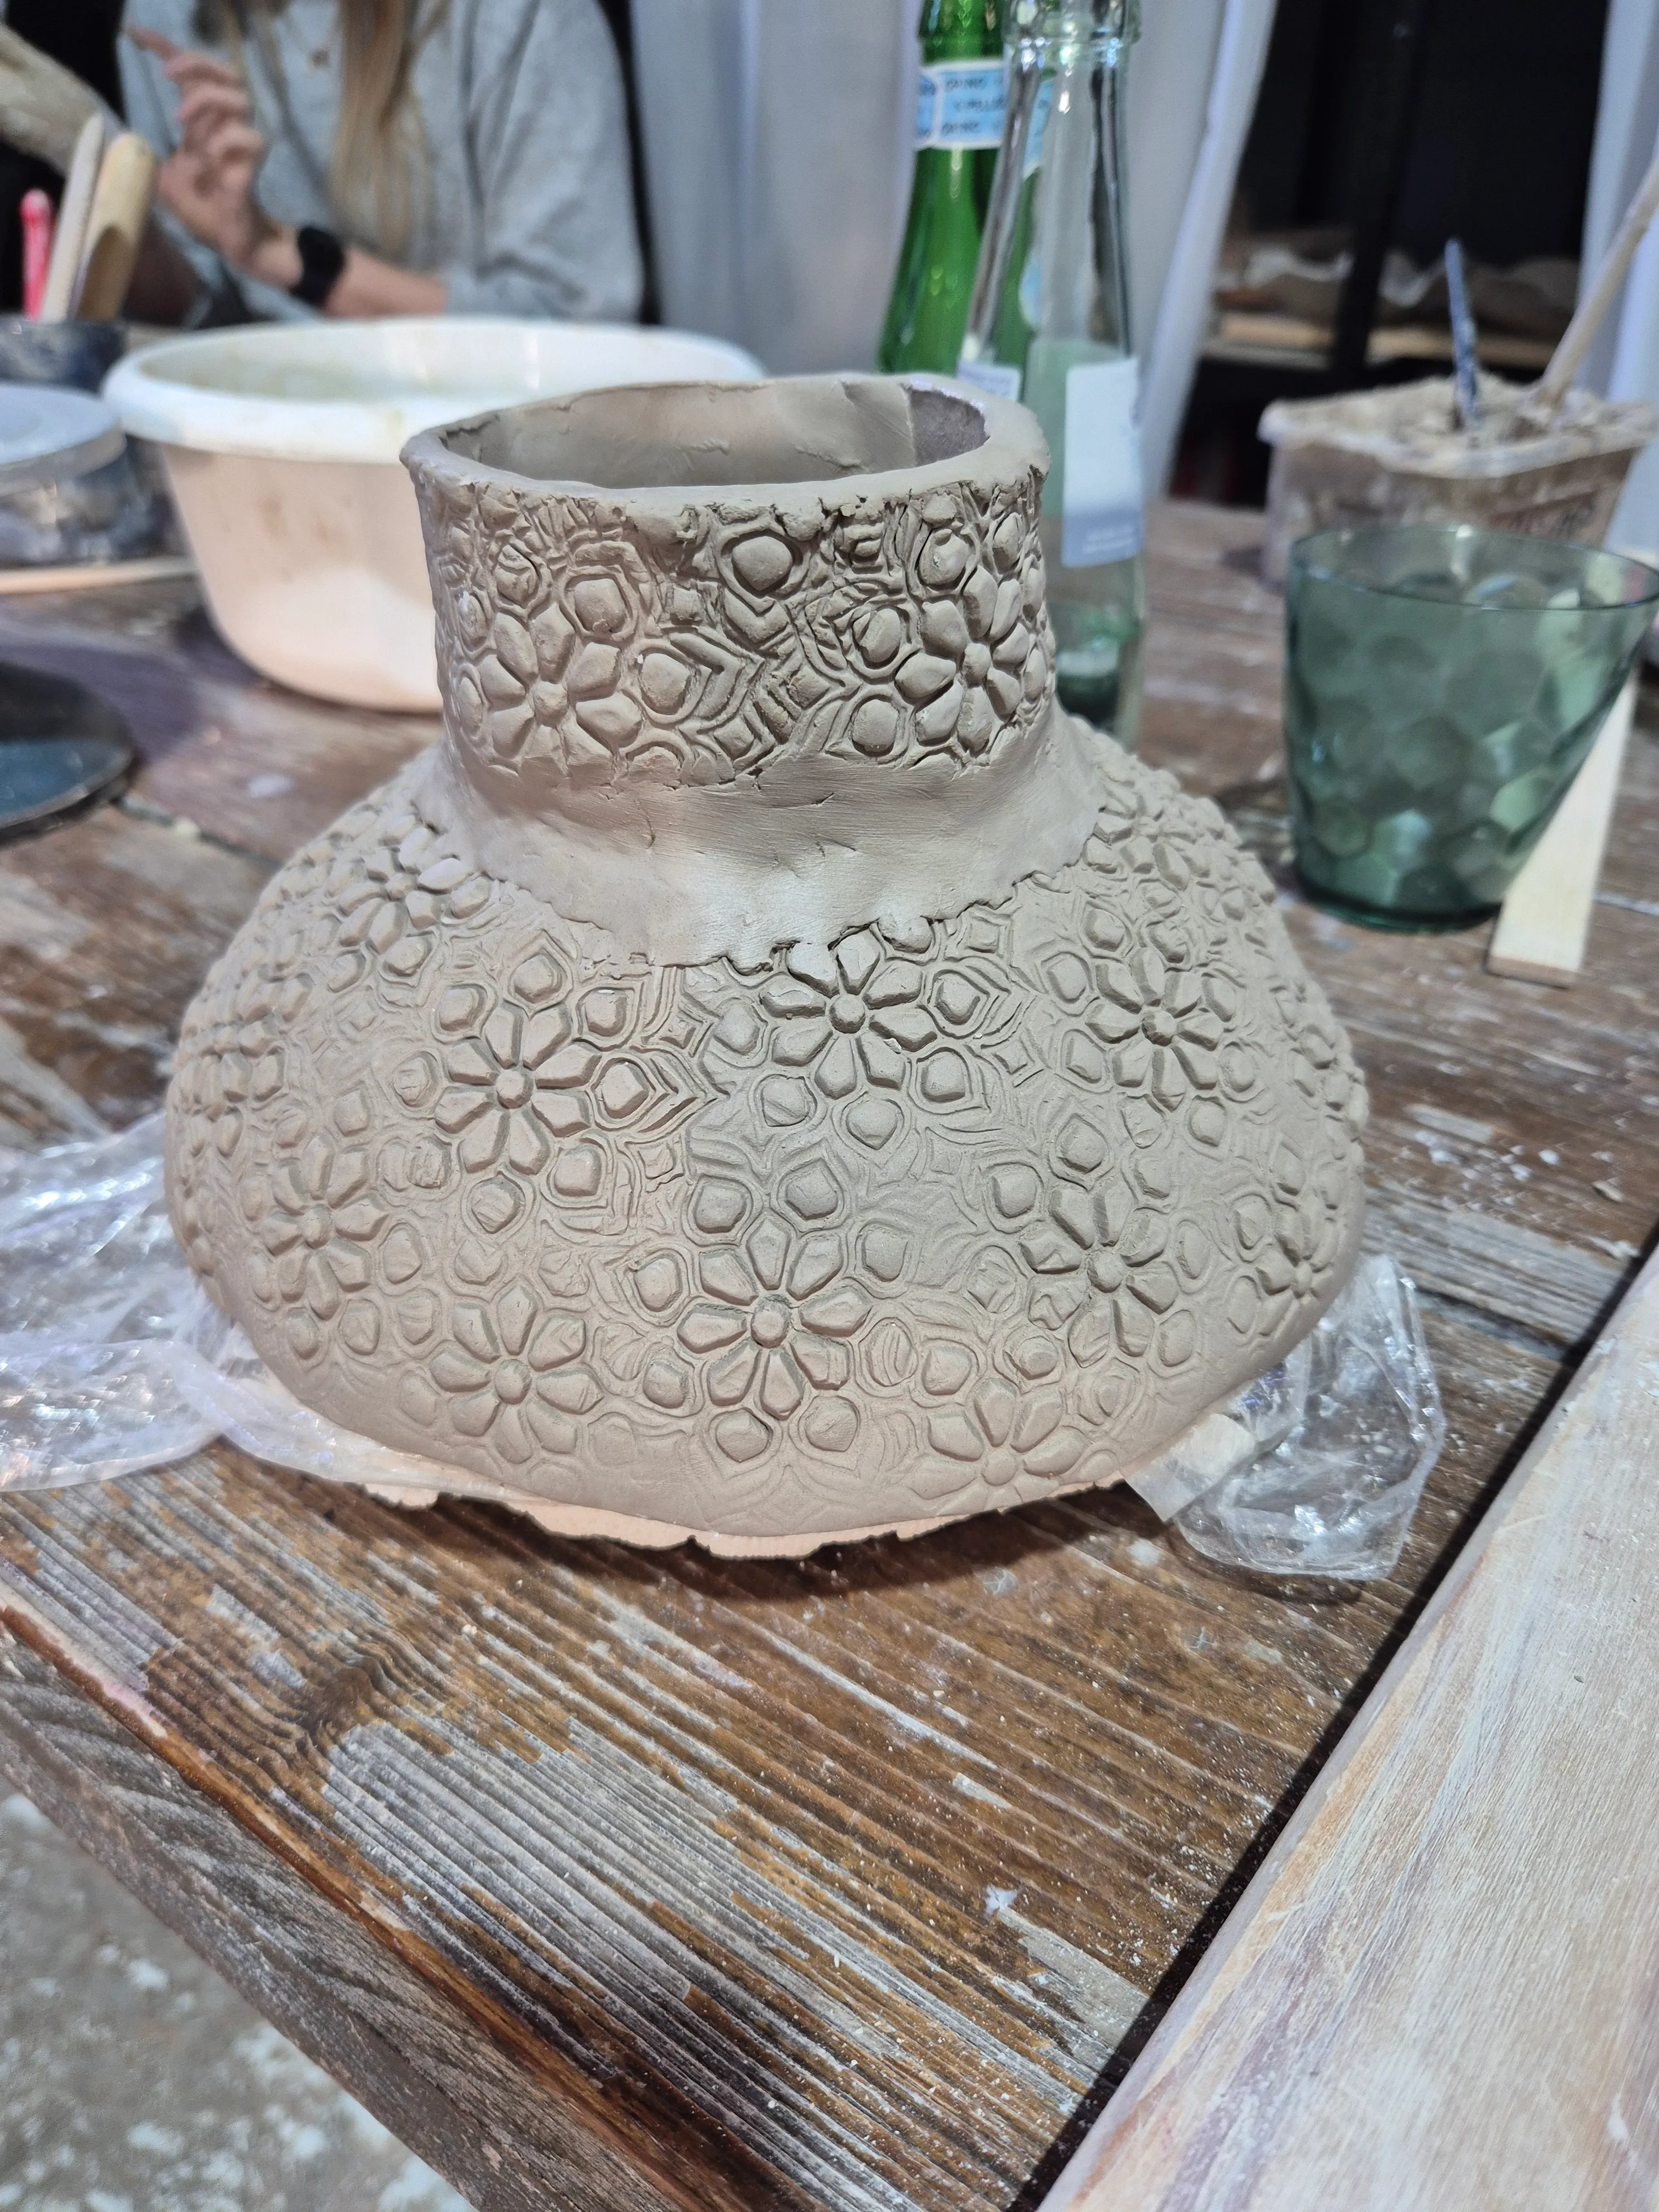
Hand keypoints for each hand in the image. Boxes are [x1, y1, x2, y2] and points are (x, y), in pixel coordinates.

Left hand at [127, 26, 298, 285]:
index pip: (192, 74)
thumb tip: (122, 145)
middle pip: (226, 72)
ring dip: (206, 99)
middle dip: (196, 65)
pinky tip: (211, 158)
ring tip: (181, 120)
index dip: (167, 48)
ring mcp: (240, 145)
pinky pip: (251, 139)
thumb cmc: (204, 210)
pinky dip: (228, 141)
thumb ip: (146, 157)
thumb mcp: (163, 179)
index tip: (137, 36)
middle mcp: (224, 127)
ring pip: (239, 98)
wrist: (232, 243)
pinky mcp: (252, 166)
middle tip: (168, 76)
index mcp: (203, 123)